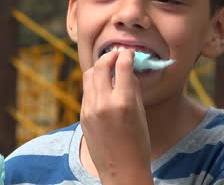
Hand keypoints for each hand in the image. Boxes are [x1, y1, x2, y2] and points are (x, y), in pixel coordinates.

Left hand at [80, 49, 152, 183]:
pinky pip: (86, 90)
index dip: (126, 55)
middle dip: (110, 56)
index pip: (122, 65)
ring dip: (99, 67)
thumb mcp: (141, 113)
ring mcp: (90, 109)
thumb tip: (127, 69)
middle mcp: (104, 103)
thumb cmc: (138, 142)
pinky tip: (103, 85)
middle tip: (117, 56)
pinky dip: (94, 82)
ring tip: (108, 67)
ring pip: (89, 75)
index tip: (129, 53)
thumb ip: (133, 89)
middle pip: (101, 65)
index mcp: (124, 102)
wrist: (121, 169)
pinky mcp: (82, 115)